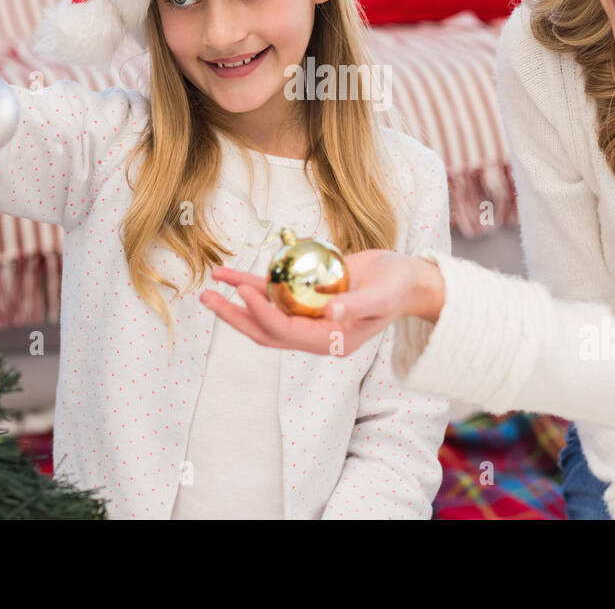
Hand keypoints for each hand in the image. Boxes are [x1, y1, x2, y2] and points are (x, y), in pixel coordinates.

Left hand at [200, 249, 441, 355]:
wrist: (407, 280)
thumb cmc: (397, 287)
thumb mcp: (382, 296)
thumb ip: (356, 306)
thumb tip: (329, 314)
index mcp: (329, 341)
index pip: (286, 332)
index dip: (262, 314)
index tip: (243, 291)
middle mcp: (313, 333)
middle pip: (265, 330)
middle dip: (235, 316)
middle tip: (207, 299)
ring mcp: (309, 316)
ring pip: (265, 313)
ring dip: (237, 301)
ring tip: (211, 285)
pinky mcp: (307, 297)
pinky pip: (276, 292)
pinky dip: (254, 283)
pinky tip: (233, 273)